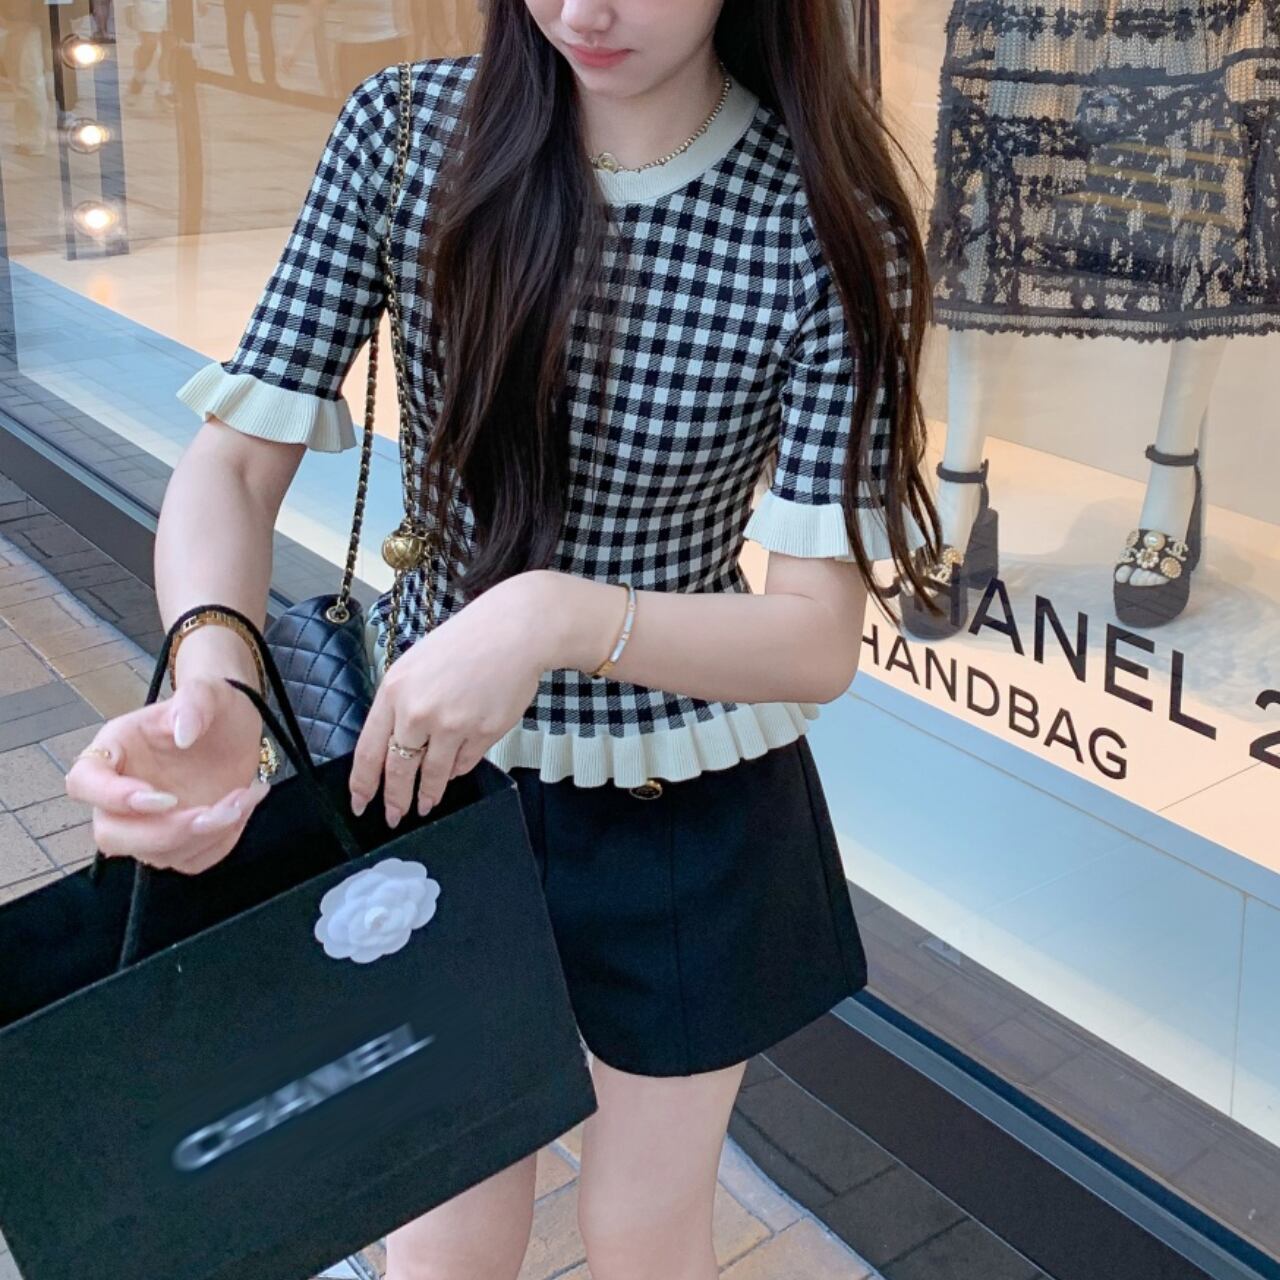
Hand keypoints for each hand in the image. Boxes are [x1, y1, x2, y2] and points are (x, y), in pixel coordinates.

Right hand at [64, 672, 272, 875]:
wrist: (238, 727)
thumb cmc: (213, 707)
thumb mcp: (208, 692)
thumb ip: (194, 701)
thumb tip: (182, 732)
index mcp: (115, 751)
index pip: (84, 783)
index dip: (113, 798)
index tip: (162, 797)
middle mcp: (122, 795)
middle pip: (112, 835)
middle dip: (166, 832)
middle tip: (214, 811)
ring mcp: (149, 822)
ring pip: (155, 855)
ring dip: (205, 836)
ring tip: (244, 797)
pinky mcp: (179, 840)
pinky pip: (191, 860)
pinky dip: (222, 842)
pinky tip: (243, 807)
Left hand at [348, 573, 550, 826]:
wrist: (513, 631)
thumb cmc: (464, 643)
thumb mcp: (414, 666)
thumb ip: (399, 705)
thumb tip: (392, 746)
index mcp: (394, 692)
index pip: (368, 751)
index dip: (363, 784)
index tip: (360, 803)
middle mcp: (419, 712)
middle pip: (398, 771)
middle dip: (395, 800)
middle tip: (394, 816)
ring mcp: (453, 725)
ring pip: (432, 775)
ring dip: (427, 795)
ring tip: (425, 805)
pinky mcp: (483, 733)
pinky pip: (463, 765)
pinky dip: (455, 772)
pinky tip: (452, 772)